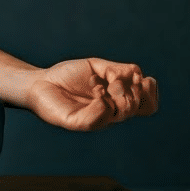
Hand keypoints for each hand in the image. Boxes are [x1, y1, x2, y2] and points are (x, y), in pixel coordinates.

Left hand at [27, 57, 157, 130]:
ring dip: (117, 92)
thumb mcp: (98, 67)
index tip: (138, 77)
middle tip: (113, 80)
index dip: (149, 90)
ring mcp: (98, 119)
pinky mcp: (81, 123)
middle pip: (140, 107)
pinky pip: (101, 116)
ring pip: (123, 112)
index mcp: (118, 101)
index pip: (149, 104)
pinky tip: (94, 90)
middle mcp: (112, 113)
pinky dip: (102, 100)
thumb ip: (119, 70)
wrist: (40, 82)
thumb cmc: (68, 76)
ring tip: (99, 84)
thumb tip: (138, 75)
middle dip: (133, 89)